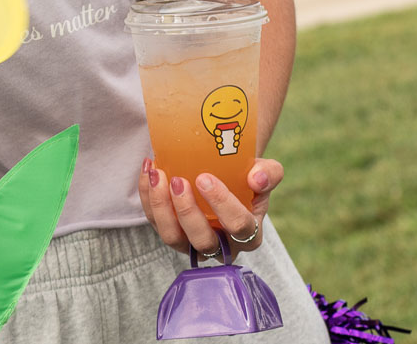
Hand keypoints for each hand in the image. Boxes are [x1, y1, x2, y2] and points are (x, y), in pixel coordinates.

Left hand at [138, 156, 281, 260]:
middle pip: (203, 242)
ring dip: (161, 207)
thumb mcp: (264, 172)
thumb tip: (256, 179)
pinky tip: (148, 171)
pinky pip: (154, 221)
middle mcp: (220, 245)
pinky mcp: (171, 233)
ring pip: (173, 238)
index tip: (205, 178)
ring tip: (157, 175)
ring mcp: (192, 243)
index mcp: (248, 233)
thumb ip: (269, 173)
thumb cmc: (245, 178)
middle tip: (178, 180)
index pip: (239, 227)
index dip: (223, 205)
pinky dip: (147, 196)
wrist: (223, 175)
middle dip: (187, 212)